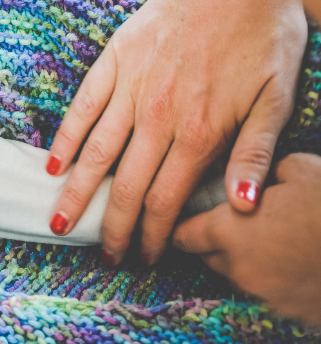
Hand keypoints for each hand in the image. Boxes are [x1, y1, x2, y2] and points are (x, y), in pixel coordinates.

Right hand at [45, 0, 306, 265]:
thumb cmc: (264, 33)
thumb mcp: (277, 97)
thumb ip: (254, 154)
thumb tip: (242, 206)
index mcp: (199, 132)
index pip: (166, 200)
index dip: (152, 236)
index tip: (142, 257)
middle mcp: (158, 117)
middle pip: (126, 187)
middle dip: (112, 228)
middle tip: (102, 254)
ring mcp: (131, 88)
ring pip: (95, 153)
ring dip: (77, 193)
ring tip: (59, 221)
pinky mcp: (114, 61)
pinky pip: (83, 106)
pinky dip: (65, 136)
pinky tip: (53, 163)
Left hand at [173, 153, 320, 325]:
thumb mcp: (300, 170)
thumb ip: (261, 172)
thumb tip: (254, 178)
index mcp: (228, 231)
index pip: (181, 233)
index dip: (180, 222)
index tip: (185, 212)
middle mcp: (237, 267)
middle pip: (207, 255)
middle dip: (215, 238)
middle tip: (239, 218)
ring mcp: (263, 293)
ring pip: (238, 273)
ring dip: (246, 256)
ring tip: (275, 234)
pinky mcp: (289, 309)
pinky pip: (268, 288)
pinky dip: (274, 273)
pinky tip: (298, 254)